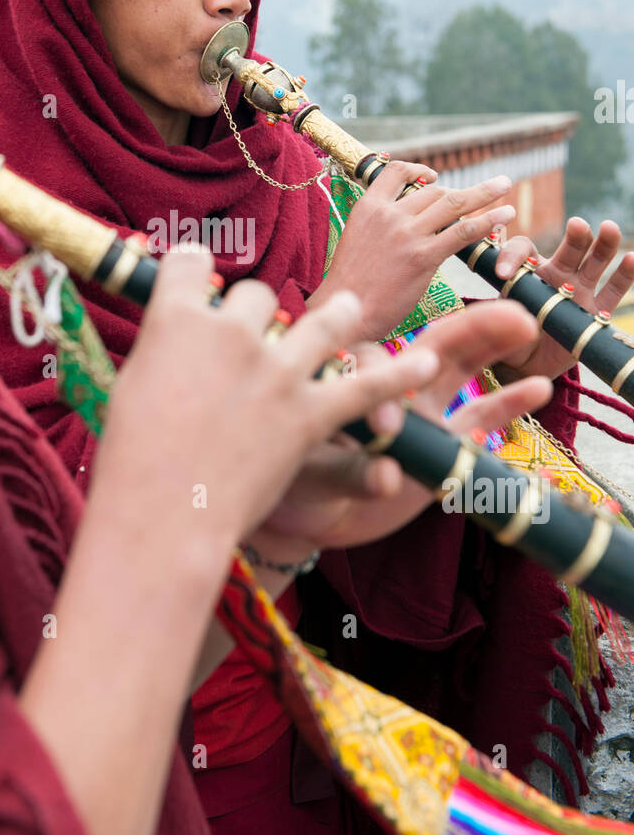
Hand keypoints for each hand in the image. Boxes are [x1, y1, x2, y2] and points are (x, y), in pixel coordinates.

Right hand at [89, 246, 441, 558]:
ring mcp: (277, 370)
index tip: (197, 280)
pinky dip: (398, 375)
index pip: (189, 264)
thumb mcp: (130, 386)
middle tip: (251, 336)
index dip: (193, 270)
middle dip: (256, 312)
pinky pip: (364, 386)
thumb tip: (174, 340)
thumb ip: (161, 352)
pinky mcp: (309, 413)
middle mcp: (231, 332)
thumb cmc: (130, 458)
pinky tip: (426, 362)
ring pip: (323, 321)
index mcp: (176, 318)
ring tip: (349, 310)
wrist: (162, 512)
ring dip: (338, 316)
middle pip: (257, 295)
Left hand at [256, 300, 551, 558]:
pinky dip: (508, 404)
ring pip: (460, 368)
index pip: (371, 363)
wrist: (309, 515)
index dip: (385, 381)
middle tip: (513, 319)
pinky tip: (541, 388)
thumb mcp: (314, 480)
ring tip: (528, 326)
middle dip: (471, 329)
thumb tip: (388, 477)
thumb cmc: (295, 486)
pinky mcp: (443, 443)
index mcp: (348, 383)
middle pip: (430, 346)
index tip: (387, 427)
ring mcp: (420, 410)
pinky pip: (479, 418)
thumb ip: (351, 475)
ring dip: (494, 344)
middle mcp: (388, 387)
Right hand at [307, 161, 515, 341]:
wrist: (345, 311)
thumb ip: (381, 226)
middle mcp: (388, 215)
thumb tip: (408, 221)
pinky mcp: (422, 257)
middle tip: (489, 187)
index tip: (434, 176)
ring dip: (483, 194)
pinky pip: (462, 232)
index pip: (396, 171)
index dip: (419, 169)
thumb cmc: (351, 285)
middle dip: (461, 192)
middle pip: (433, 192)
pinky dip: (486, 222)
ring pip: (452, 204)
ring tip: (504, 185)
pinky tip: (503, 216)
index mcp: (368, 207)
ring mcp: (406, 235)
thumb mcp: (357, 240)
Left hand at [494, 218, 633, 380]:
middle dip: (575, 235)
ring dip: (604, 244)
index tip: (503, 274)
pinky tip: (632, 259)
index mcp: (529, 271)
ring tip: (609, 228)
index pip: (523, 249)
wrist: (529, 364)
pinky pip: (613, 291)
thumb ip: (499, 312)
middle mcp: (557, 274)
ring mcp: (580, 290)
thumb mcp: (498, 321)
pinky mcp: (596, 311)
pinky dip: (625, 274)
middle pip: (569, 248)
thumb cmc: (510, 336)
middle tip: (576, 225)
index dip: (512, 255)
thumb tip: (499, 310)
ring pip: (595, 262)